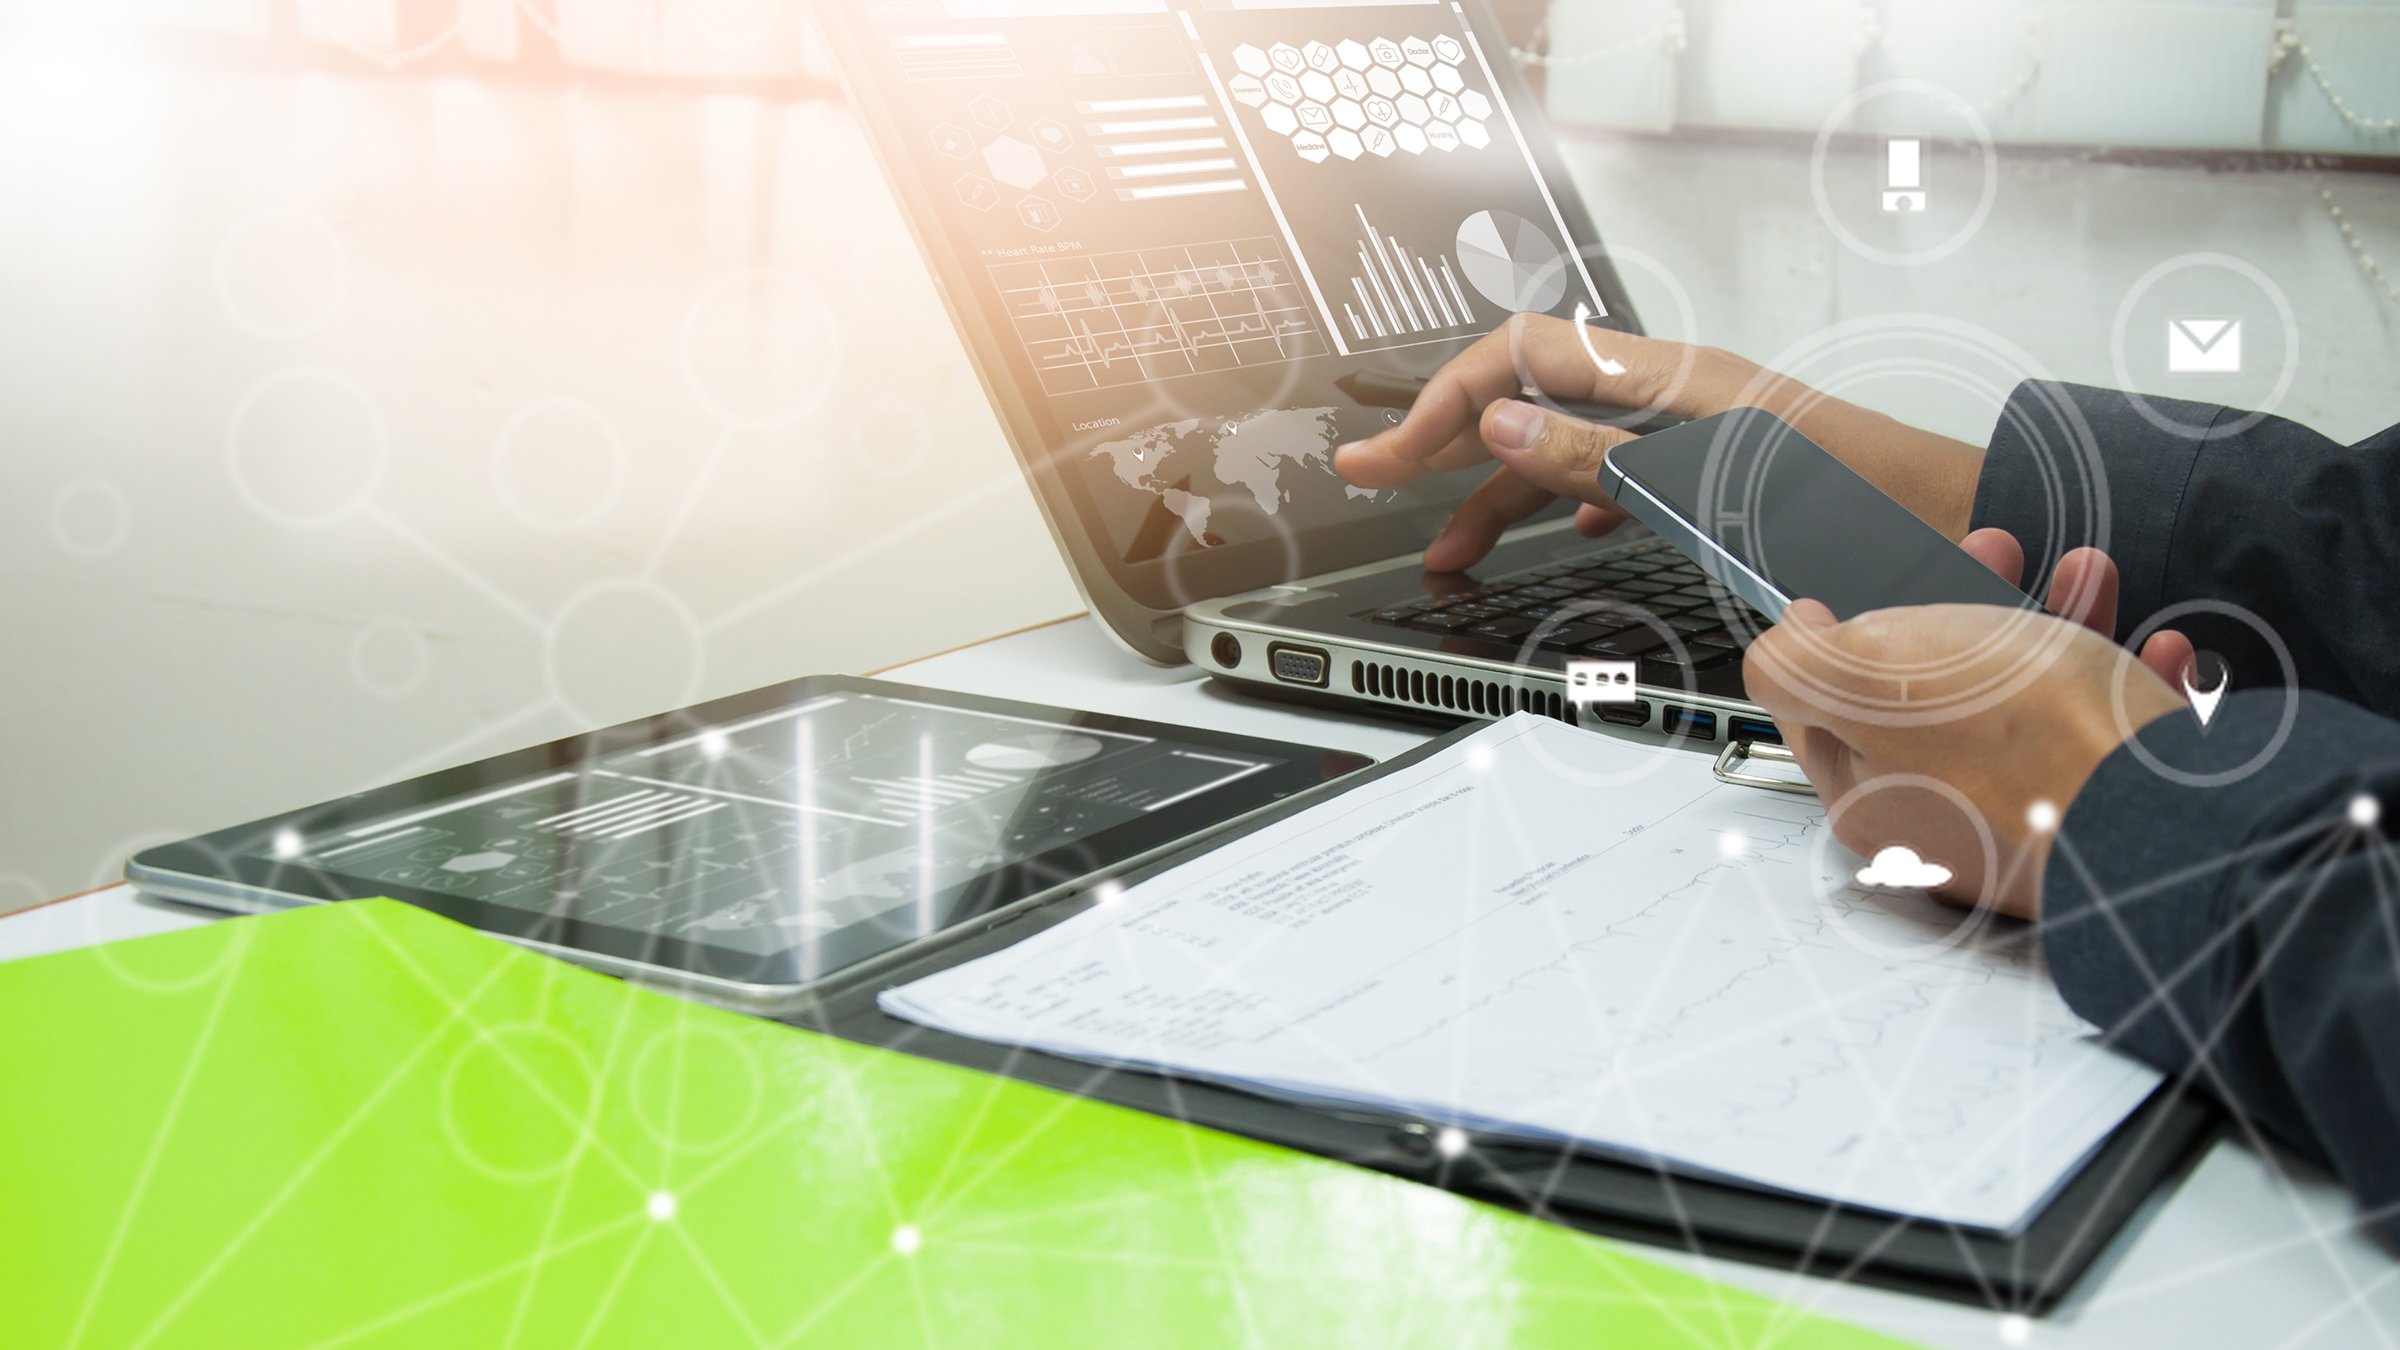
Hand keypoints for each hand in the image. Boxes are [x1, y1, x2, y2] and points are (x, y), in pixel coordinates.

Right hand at [1331, 315, 1988, 571]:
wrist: (1966, 527)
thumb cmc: (1868, 504)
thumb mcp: (1710, 484)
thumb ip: (1598, 456)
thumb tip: (1498, 423)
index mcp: (1668, 381)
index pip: (1518, 360)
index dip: (1441, 404)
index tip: (1388, 458)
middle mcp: (1675, 396)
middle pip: (1529, 401)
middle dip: (1444, 440)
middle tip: (1374, 474)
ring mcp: (1694, 434)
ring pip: (1568, 449)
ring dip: (1499, 494)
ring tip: (1450, 549)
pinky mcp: (1718, 474)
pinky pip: (1616, 475)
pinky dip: (1567, 504)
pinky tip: (1563, 534)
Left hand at [1743, 543, 2191, 920]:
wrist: (2174, 821)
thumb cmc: (2022, 752)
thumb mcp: (1868, 676)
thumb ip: (1801, 660)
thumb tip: (1784, 641)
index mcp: (1871, 791)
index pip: (1833, 702)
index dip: (1857, 625)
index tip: (1889, 574)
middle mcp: (1947, 816)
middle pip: (1941, 690)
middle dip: (1974, 604)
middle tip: (1998, 551)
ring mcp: (2034, 818)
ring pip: (2034, 702)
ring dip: (2063, 621)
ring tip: (2088, 573)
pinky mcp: (2113, 814)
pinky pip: (2114, 733)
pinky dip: (2134, 679)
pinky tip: (2157, 647)